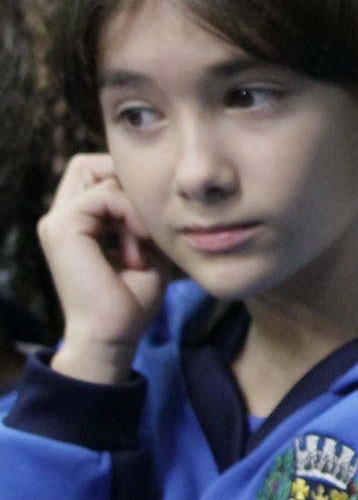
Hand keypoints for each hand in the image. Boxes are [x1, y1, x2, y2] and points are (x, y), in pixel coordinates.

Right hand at [37, 154, 172, 383]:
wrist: (113, 334)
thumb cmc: (133, 298)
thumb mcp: (144, 246)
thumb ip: (142, 216)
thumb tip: (160, 187)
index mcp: (76, 223)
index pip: (98, 173)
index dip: (129, 185)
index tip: (152, 222)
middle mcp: (60, 217)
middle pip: (90, 164)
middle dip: (125, 183)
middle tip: (145, 223)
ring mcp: (57, 221)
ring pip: (98, 172)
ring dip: (131, 202)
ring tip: (142, 240)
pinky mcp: (62, 227)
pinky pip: (105, 193)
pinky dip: (131, 213)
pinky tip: (139, 245)